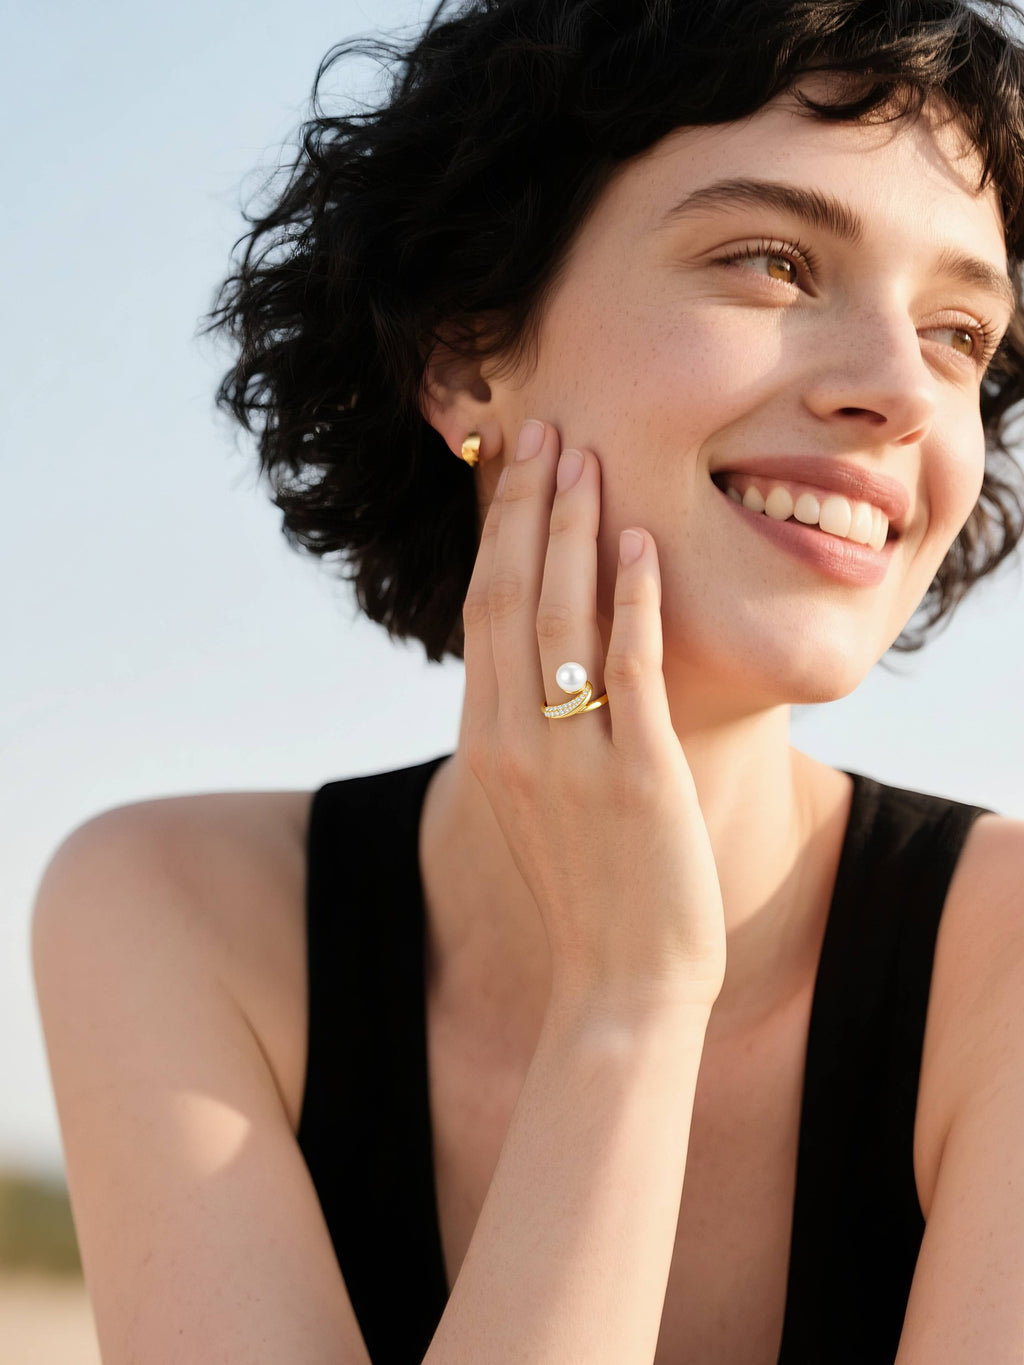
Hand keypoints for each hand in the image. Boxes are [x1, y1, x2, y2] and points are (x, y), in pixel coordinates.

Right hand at [461, 419, 727, 1015]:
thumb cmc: (588, 892)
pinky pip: (628, 669)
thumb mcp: (539, 803)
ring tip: (586, 460)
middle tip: (545, 431)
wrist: (620, 986)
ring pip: (560, 618)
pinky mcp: (635, 776)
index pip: (482, 611)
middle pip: (509, 597)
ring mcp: (570, 757)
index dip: (495, 532)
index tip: (510, 468)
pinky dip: (632, 601)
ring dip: (572, 532)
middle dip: (526, 507)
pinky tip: (642, 544)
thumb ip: (530, 728)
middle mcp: (513, 741)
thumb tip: (539, 655)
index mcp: (484, 742)